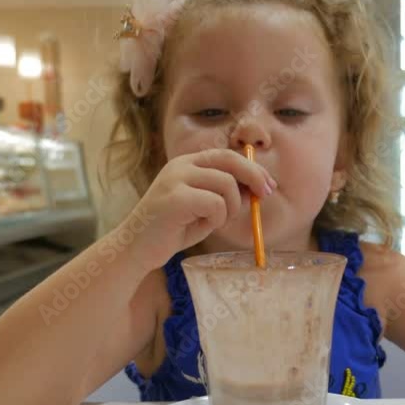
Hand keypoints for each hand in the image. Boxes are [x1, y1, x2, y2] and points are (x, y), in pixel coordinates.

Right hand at [119, 149, 275, 266]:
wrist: (137, 248)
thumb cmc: (172, 230)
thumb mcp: (205, 210)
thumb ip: (227, 196)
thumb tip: (258, 187)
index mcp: (187, 164)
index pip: (227, 156)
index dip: (252, 168)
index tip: (268, 185)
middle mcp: (181, 165)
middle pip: (230, 160)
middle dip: (254, 177)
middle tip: (265, 195)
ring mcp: (176, 178)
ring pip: (227, 185)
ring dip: (231, 208)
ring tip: (215, 222)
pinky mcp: (175, 197)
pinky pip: (216, 204)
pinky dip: (217, 219)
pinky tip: (202, 226)